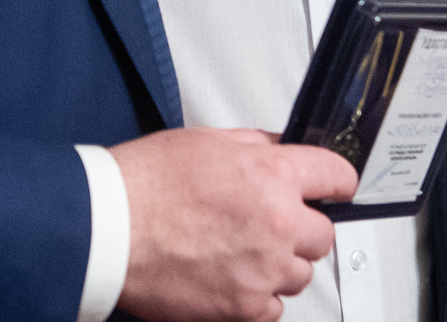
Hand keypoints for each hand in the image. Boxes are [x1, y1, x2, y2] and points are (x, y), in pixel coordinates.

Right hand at [112, 127, 356, 321]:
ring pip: (300, 274)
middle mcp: (277, 223)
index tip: (334, 188)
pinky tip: (229, 277)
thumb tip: (280, 150)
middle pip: (322, 234)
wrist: (109, 229)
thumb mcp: (207, 141)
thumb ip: (255, 147)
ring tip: (238, 251)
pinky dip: (257, 297)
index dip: (336, 182)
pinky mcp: (243, 308)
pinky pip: (274, 308)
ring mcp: (263, 270)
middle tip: (266, 223)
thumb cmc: (146, 183)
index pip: (336, 176)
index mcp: (271, 174)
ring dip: (278, 264)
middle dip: (300, 228)